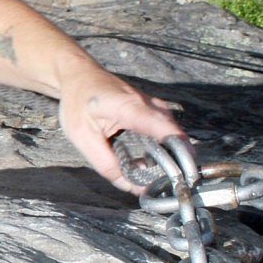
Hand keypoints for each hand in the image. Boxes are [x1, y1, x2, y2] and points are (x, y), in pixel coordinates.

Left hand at [58, 70, 184, 194]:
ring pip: (172, 135)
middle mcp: (147, 103)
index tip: (184, 173)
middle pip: (174, 136)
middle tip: (162, 185)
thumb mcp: (82, 136)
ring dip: (168, 156)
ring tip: (153, 175)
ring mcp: (153, 105)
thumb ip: (106, 164)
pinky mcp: (153, 109)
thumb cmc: (77, 101)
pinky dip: (162, 147)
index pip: (164, 128)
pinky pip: (166, 132)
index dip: (178, 151)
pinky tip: (148, 161)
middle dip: (174, 163)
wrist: (78, 75)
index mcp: (129, 106)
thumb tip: (131, 187)